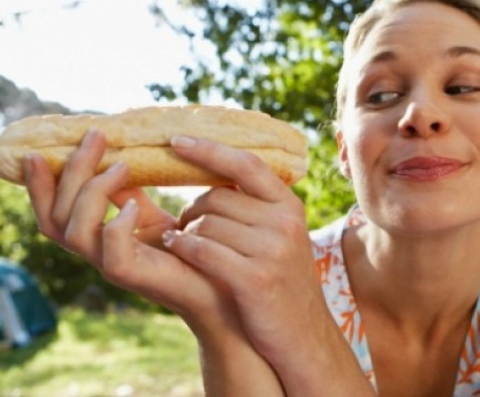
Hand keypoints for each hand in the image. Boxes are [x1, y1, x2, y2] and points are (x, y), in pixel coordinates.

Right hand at [24, 130, 237, 329]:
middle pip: (55, 216)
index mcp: (97, 237)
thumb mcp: (154, 215)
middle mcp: (98, 252)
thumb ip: (131, 194)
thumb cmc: (191, 250)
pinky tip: (136, 204)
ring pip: (73, 232)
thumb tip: (119, 156)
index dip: (40, 184)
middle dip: (69, 172)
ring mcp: (112, 266)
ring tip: (123, 165)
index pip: (53, 212)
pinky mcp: (135, 278)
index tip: (39, 149)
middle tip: (95, 136)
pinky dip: (118, 224)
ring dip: (92, 191)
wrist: (223, 285)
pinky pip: (112, 252)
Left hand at [163, 136, 335, 371]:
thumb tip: (216, 170)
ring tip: (185, 244)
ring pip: (204, 223)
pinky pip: (202, 250)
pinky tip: (176, 249)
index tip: (176, 140)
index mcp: (290, 206)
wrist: (303, 338)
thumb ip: (257, 206)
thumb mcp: (282, 237)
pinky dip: (183, 248)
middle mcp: (285, 223)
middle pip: (216, 197)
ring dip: (186, 233)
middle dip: (191, 209)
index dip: (208, 150)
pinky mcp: (254, 279)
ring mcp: (272, 251)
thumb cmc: (282, 283)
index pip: (246, 164)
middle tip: (185, 224)